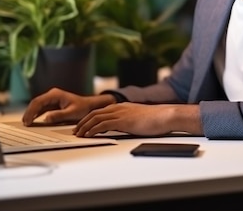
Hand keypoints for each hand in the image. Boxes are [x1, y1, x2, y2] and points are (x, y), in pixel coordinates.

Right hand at [22, 88, 114, 125]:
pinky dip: (36, 114)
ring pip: (37, 105)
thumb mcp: (72, 113)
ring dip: (31, 113)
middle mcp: (52, 95)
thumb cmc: (82, 108)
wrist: (89, 106)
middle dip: (29, 112)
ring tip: (26, 123)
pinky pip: (41, 108)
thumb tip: (46, 119)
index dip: (31, 111)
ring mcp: (51, 99)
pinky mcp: (52, 104)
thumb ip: (59, 116)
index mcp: (55, 94)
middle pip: (35, 102)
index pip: (38, 102)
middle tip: (25, 123)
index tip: (28, 121)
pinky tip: (32, 121)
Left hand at [73, 103, 202, 136]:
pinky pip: (103, 125)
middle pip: (95, 113)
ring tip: (79, 134)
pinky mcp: (123, 121)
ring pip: (96, 118)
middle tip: (76, 131)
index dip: (89, 118)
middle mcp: (119, 108)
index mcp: (122, 107)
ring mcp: (120, 113)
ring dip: (85, 127)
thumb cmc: (157, 119)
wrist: (166, 116)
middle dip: (83, 122)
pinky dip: (93, 130)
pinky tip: (89, 135)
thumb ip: (129, 121)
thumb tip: (125, 128)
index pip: (100, 111)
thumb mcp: (139, 118)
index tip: (83, 126)